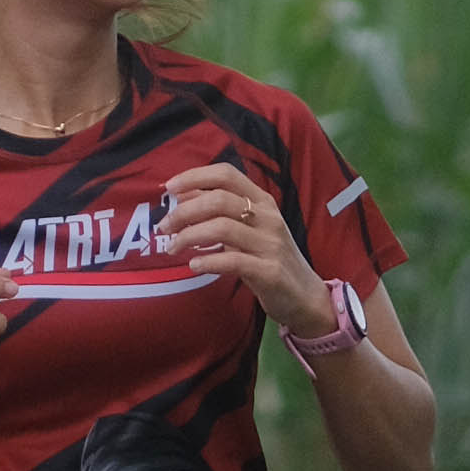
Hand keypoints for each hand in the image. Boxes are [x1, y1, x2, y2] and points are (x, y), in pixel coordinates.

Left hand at [159, 163, 333, 338]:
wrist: (305, 296)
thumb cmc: (269, 259)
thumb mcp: (247, 230)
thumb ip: (220, 213)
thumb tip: (182, 196)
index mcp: (262, 201)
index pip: (226, 175)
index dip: (195, 177)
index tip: (169, 188)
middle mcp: (268, 217)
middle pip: (218, 200)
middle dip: (184, 212)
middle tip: (164, 227)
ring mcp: (271, 244)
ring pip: (222, 228)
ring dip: (189, 236)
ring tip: (173, 248)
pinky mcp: (270, 271)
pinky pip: (233, 261)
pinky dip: (208, 262)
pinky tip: (194, 266)